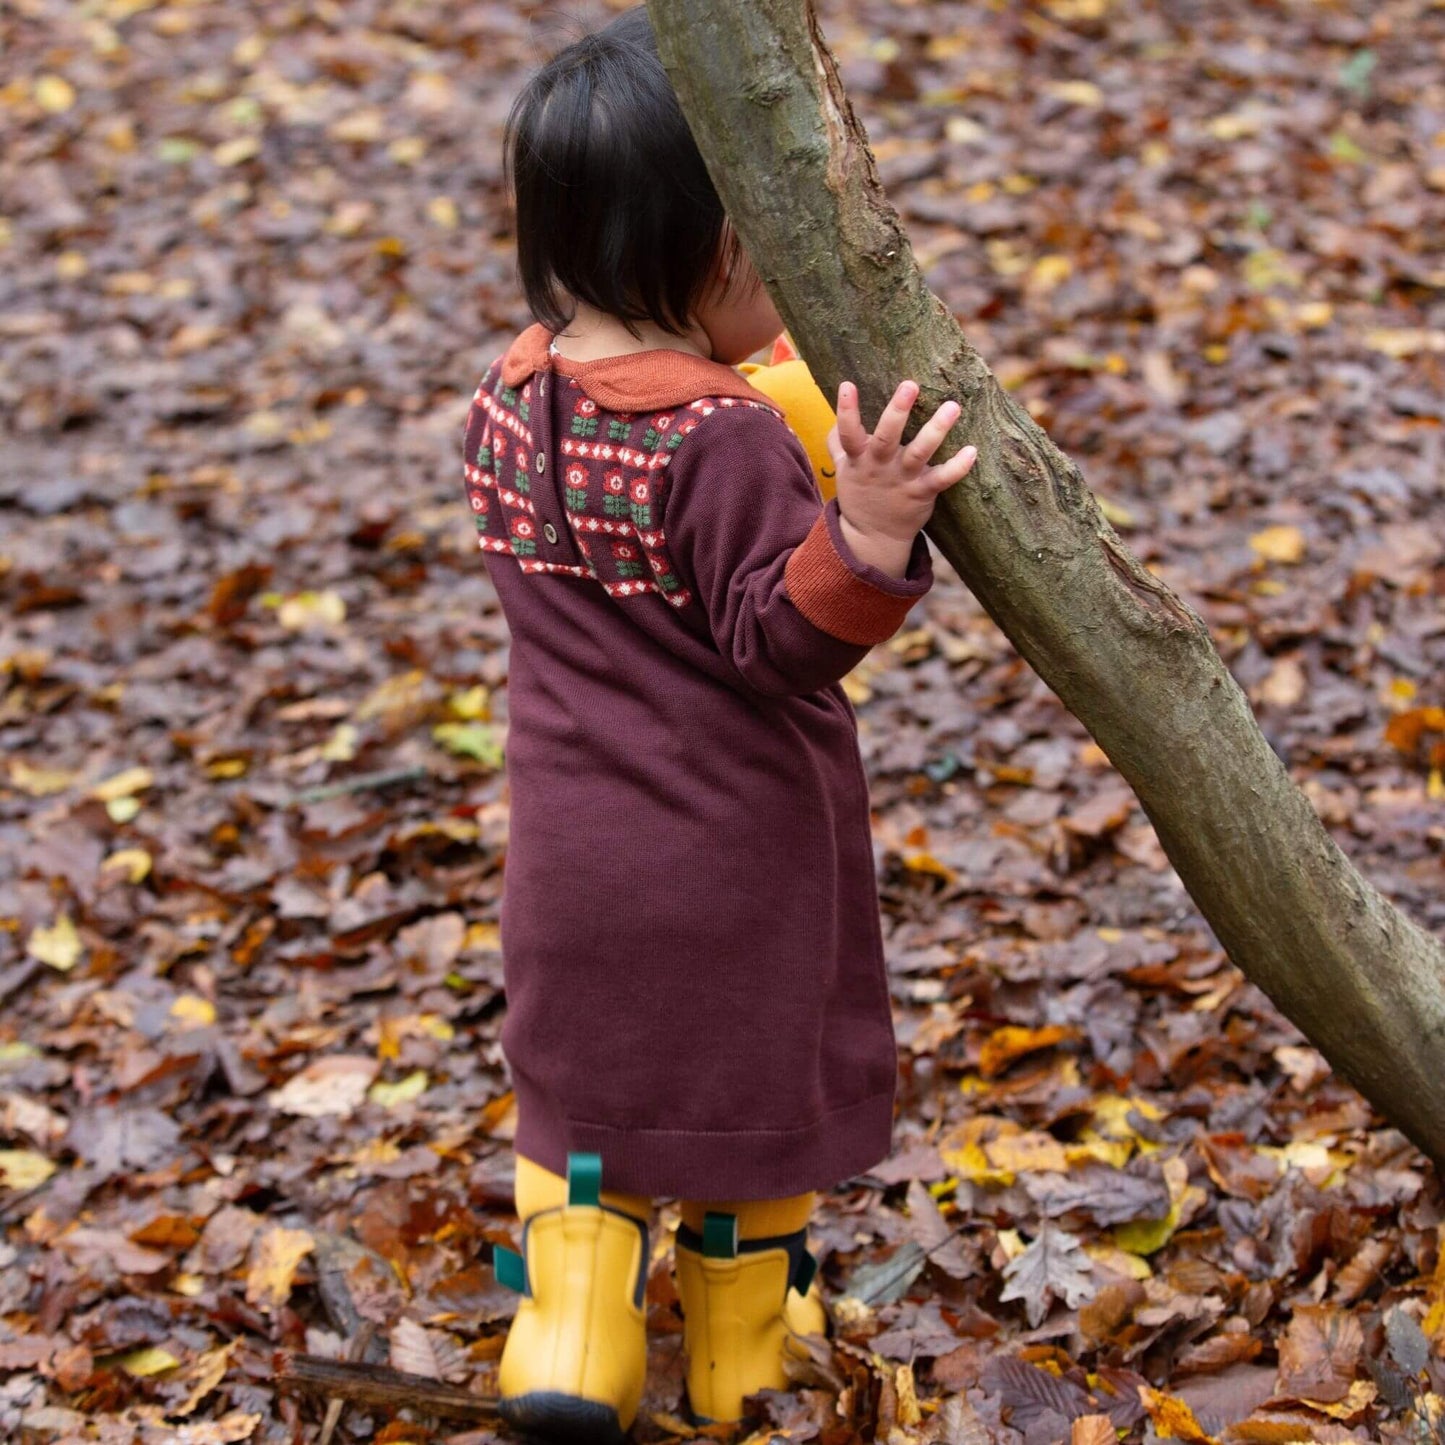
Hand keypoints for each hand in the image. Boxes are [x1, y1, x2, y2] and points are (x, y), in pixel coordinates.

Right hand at [826, 380, 977, 577]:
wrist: (873, 538)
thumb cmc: (860, 495)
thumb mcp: (843, 470)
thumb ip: (839, 443)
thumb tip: (836, 419)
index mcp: (859, 459)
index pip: (848, 433)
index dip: (846, 411)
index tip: (848, 385)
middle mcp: (880, 467)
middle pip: (886, 437)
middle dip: (897, 411)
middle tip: (910, 385)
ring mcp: (902, 480)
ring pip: (919, 453)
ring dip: (936, 430)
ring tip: (952, 406)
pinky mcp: (922, 493)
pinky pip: (942, 479)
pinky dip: (957, 468)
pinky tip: (972, 451)